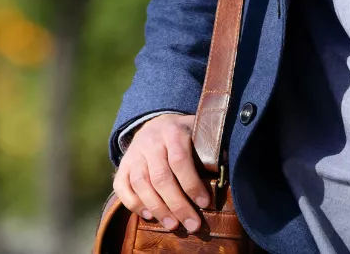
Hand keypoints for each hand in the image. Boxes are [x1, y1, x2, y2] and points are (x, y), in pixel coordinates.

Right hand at [113, 112, 209, 234]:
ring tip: (173, 226)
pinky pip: (123, 187)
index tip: (205, 203)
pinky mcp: (122, 166)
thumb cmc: (183, 134)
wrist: (155, 123)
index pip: (181, 160)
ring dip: (158, 208)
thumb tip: (227, 165)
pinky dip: (134, 204)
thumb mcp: (198, 131)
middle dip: (177, 205)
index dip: (192, 184)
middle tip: (192, 224)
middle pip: (161, 177)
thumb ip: (211, 146)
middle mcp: (151, 142)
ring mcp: (134, 154)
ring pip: (142, 184)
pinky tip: (150, 216)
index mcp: (173, 132)